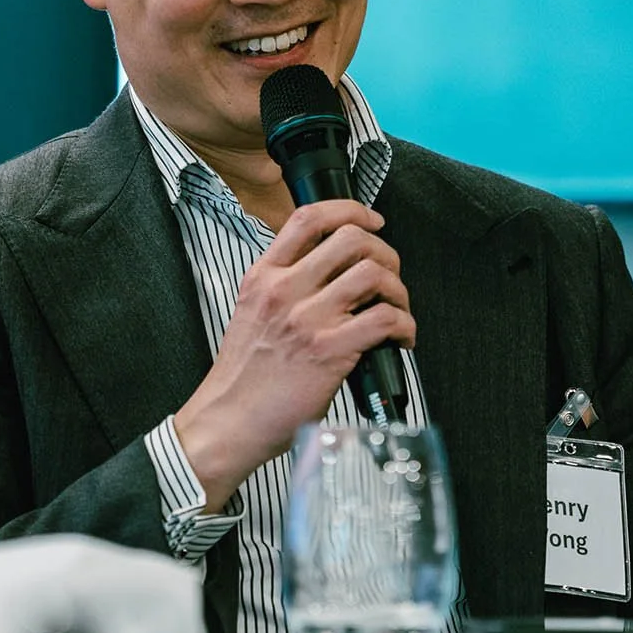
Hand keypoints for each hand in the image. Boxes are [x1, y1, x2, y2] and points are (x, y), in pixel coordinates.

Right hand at [172, 200, 412, 508]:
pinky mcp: (329, 351)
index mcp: (263, 277)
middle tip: (390, 275)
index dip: (350, 210)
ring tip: (397, 308)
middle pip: (351, 239)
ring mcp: (307, 319)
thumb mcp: (251, 313)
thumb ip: (284, 287)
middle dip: (384, 252)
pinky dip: (405, 325)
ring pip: (373, 273)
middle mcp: (284, 291)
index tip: (372, 220)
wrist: (228, 422)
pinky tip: (401, 337)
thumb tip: (333, 274)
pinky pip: (385, 318)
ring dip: (398, 290)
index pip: (308, 218)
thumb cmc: (243, 377)